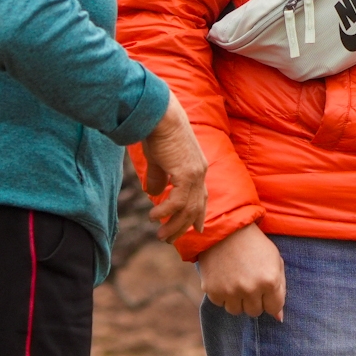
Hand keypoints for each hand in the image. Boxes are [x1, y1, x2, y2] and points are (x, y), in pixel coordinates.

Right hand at [138, 100, 208, 244]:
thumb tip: (155, 193)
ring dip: (173, 225)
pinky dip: (166, 211)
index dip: (199, 214)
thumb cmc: (158, 132)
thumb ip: (159, 176)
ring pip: (187, 208)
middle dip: (183, 226)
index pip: (201, 196)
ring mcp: (195, 172)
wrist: (160, 115)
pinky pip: (178, 200)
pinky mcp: (186, 172)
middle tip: (168, 240)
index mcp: (196, 167)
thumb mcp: (159, 159)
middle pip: (195, 207)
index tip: (197, 229)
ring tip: (160, 235)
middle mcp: (200, 171)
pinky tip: (154, 217)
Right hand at [200, 223, 286, 318]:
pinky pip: (221, 304)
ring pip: (237, 311)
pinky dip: (223, 295)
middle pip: (255, 312)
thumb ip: (280, 289)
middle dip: (255, 300)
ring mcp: (230, 291)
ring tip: (237, 280)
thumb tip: (279, 318)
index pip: (274, 308)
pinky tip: (225, 278)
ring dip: (238, 300)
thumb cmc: (255, 245)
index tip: (266, 289)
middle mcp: (250, 289)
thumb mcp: (275, 261)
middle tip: (250, 282)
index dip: (270, 299)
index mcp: (270, 281)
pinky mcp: (213, 291)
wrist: (226, 230)